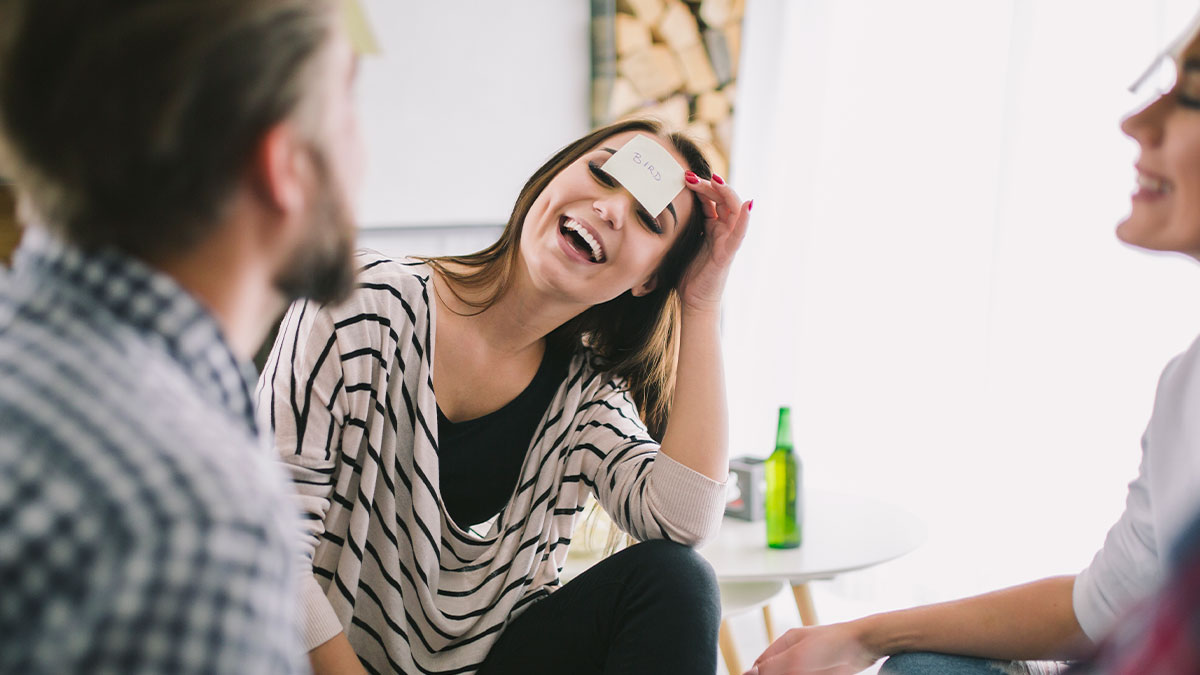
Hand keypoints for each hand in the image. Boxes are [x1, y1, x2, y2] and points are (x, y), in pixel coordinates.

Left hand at [678, 172, 749, 314]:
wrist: (693, 301)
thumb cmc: (687, 274)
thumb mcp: (682, 243)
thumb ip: (680, 226)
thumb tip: (660, 207)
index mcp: (712, 227)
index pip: (710, 199)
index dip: (700, 185)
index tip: (683, 175)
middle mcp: (723, 230)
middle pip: (721, 198)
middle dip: (708, 184)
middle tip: (689, 176)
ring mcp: (728, 240)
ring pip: (733, 208)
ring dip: (724, 192)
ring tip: (713, 180)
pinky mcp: (728, 253)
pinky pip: (739, 234)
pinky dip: (745, 218)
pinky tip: (747, 205)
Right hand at [744, 623, 880, 674]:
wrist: (865, 645)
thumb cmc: (833, 643)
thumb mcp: (797, 657)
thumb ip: (773, 666)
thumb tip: (749, 674)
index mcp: (786, 643)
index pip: (762, 664)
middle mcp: (796, 653)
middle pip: (776, 672)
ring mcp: (809, 664)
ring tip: (805, 673)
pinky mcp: (822, 672)